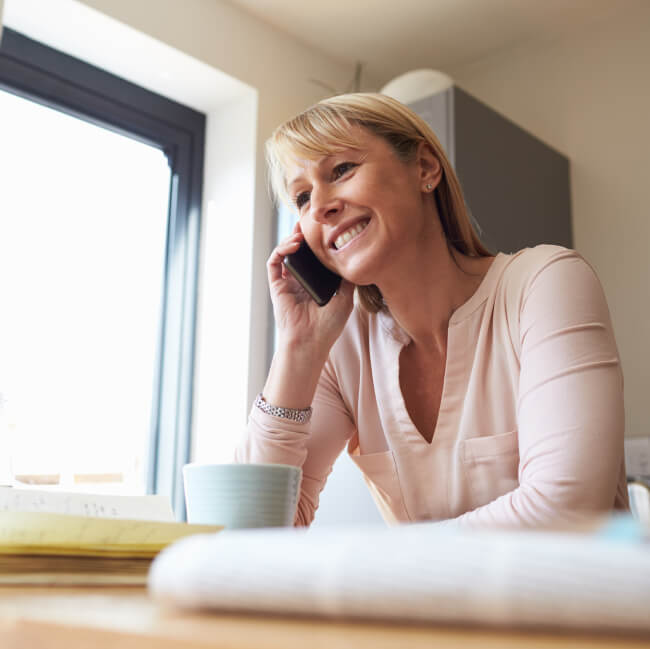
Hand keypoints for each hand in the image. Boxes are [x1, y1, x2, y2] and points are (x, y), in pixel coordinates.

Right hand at [267, 227, 353, 353]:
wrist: (311, 341)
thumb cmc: (328, 325)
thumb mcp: (345, 297)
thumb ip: (347, 278)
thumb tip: (354, 257)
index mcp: (316, 282)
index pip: (315, 256)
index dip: (318, 242)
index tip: (327, 228)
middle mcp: (301, 280)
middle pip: (299, 250)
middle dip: (303, 234)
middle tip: (310, 220)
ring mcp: (288, 282)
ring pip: (286, 252)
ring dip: (291, 238)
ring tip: (301, 231)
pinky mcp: (277, 286)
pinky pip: (274, 263)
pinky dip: (281, 250)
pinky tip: (293, 244)